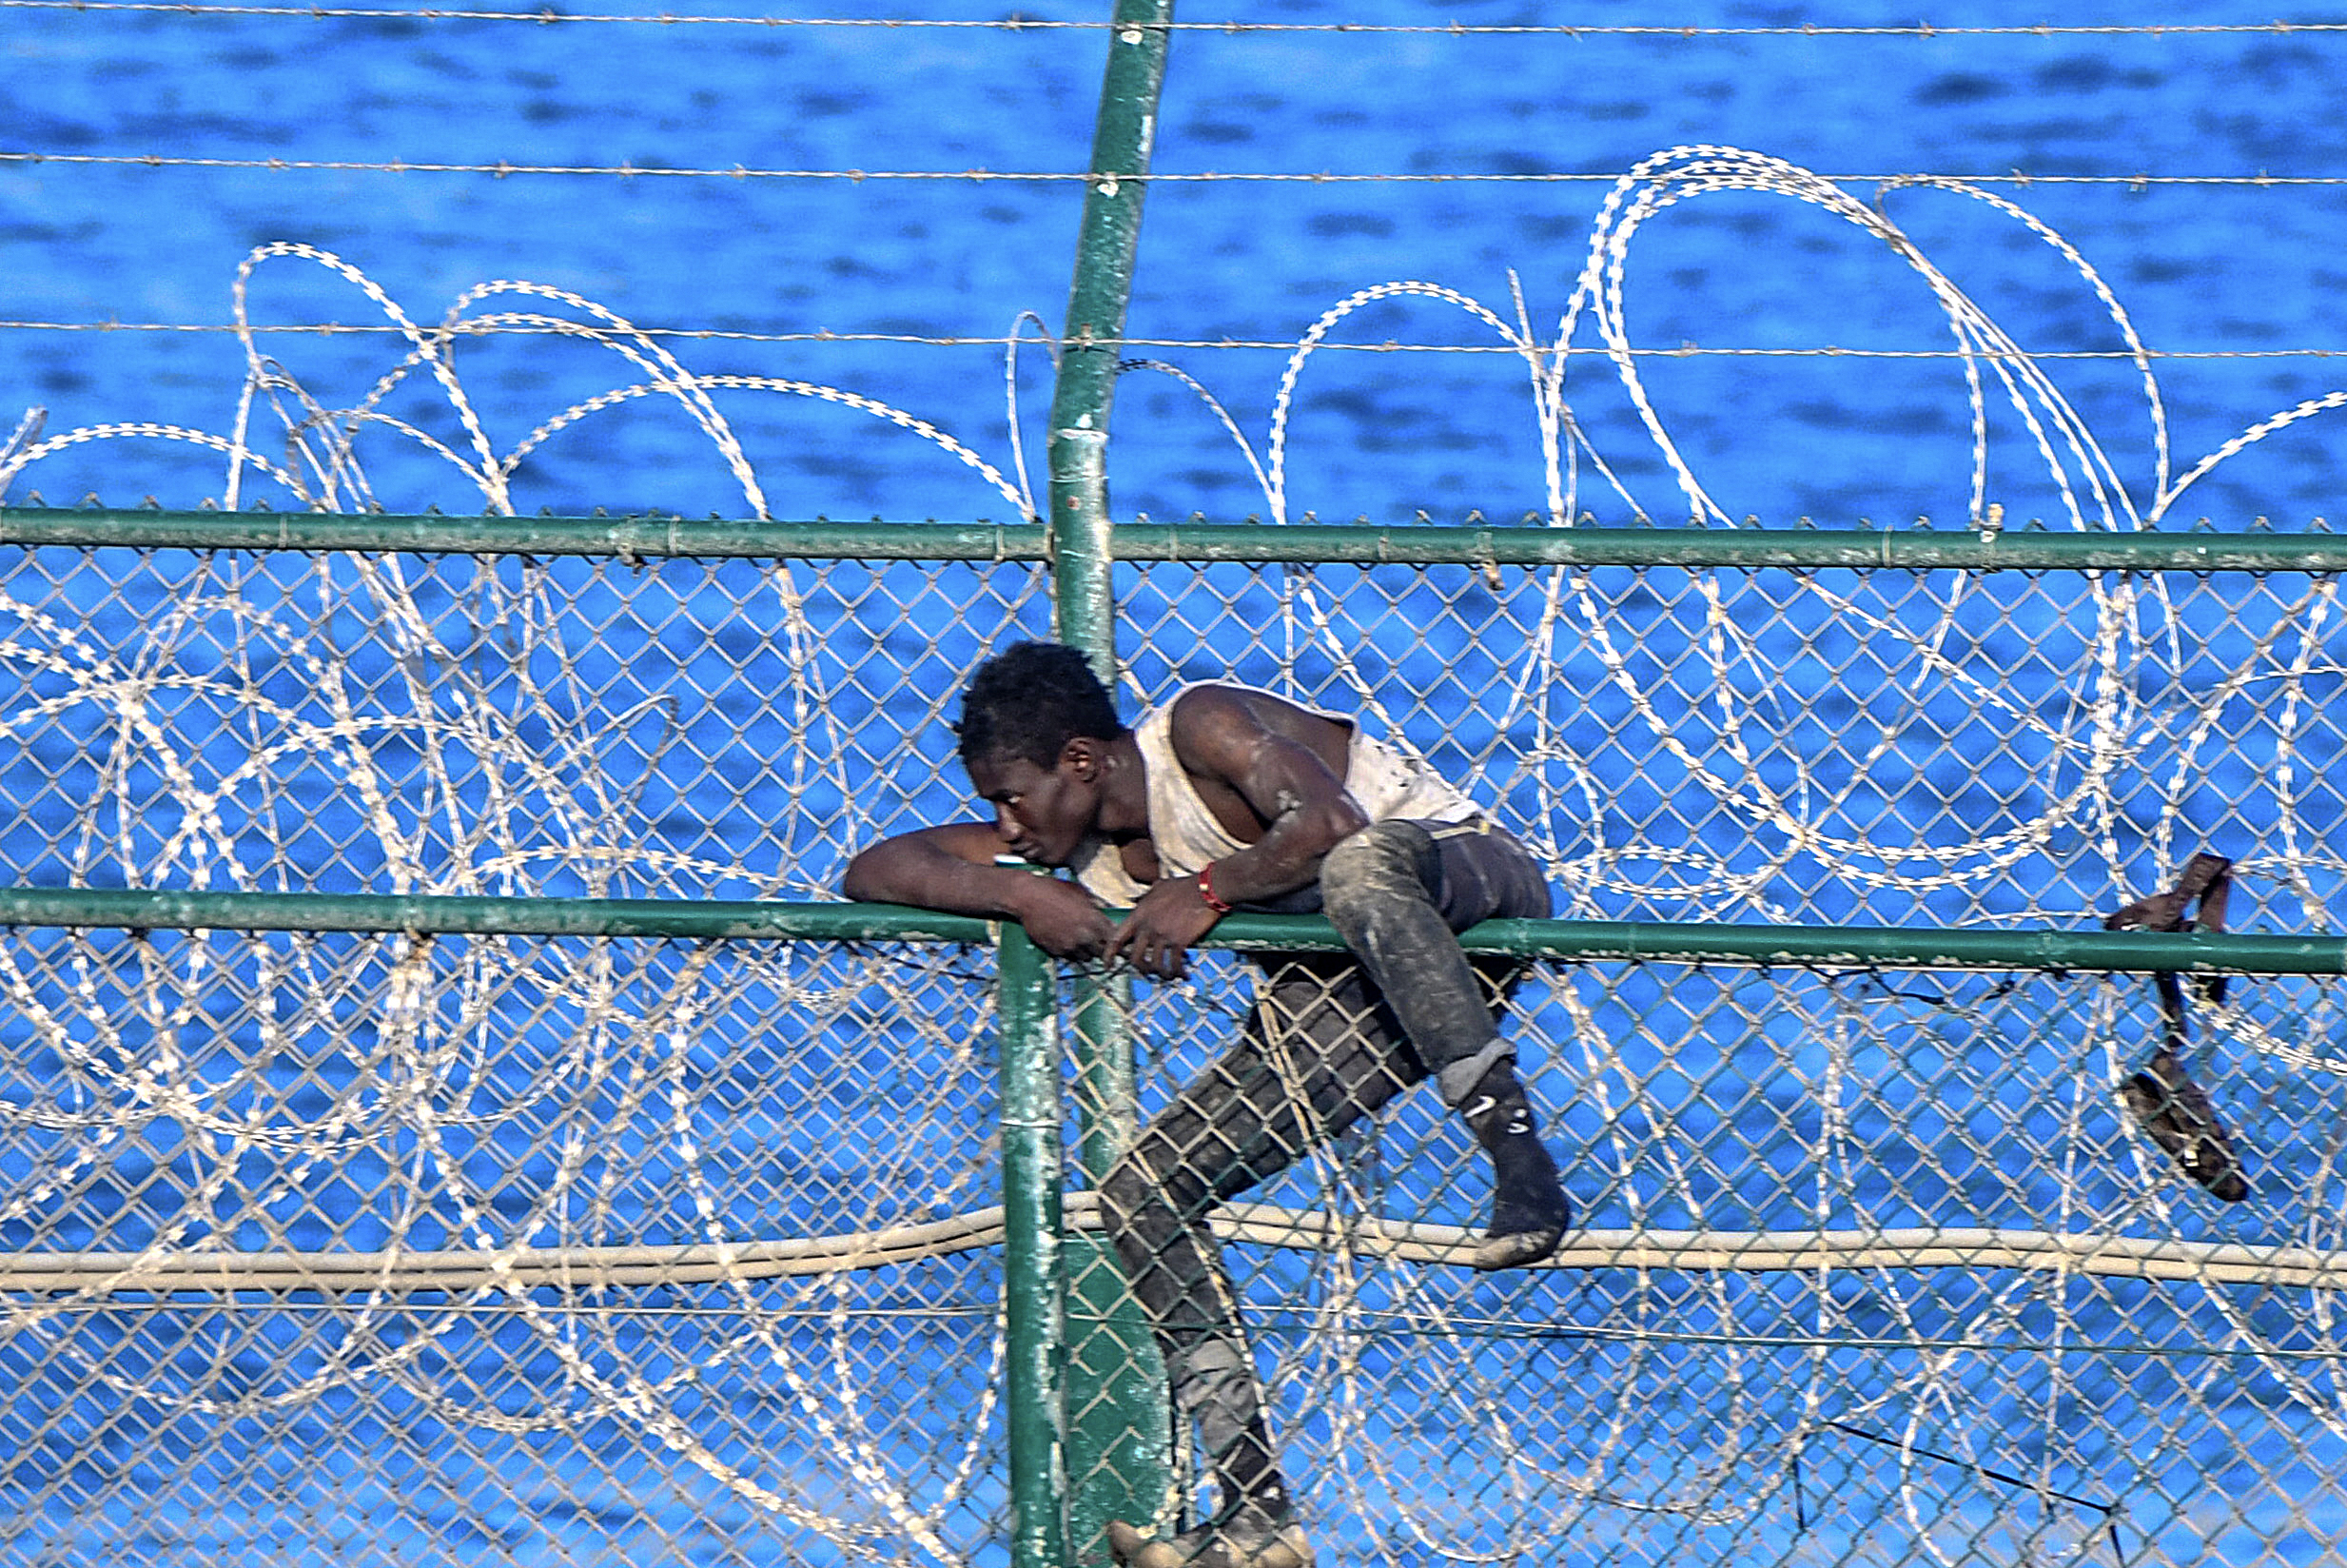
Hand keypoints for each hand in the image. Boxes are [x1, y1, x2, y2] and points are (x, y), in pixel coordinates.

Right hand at [1011, 876, 1117, 960]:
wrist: (1028, 897)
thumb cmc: (1055, 890)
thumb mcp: (1080, 893)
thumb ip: (1095, 906)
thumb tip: (1104, 912)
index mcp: (1094, 921)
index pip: (1113, 939)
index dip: (1114, 939)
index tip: (1112, 938)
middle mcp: (1085, 937)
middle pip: (1101, 952)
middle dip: (1100, 947)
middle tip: (1096, 941)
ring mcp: (1070, 946)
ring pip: (1085, 957)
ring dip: (1085, 951)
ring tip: (1079, 940)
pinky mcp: (1056, 951)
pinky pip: (1068, 956)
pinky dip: (1069, 951)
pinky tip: (1064, 939)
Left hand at [1103, 875, 1222, 980]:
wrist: (1204, 891)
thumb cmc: (1183, 886)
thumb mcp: (1158, 887)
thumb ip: (1147, 897)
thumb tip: (1144, 899)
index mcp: (1139, 915)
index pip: (1117, 938)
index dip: (1109, 954)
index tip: (1107, 965)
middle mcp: (1147, 928)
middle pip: (1135, 958)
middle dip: (1141, 969)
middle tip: (1148, 972)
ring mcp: (1162, 936)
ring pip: (1155, 965)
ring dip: (1162, 974)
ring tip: (1169, 975)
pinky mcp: (1179, 942)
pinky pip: (1174, 964)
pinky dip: (1179, 972)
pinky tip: (1184, 975)